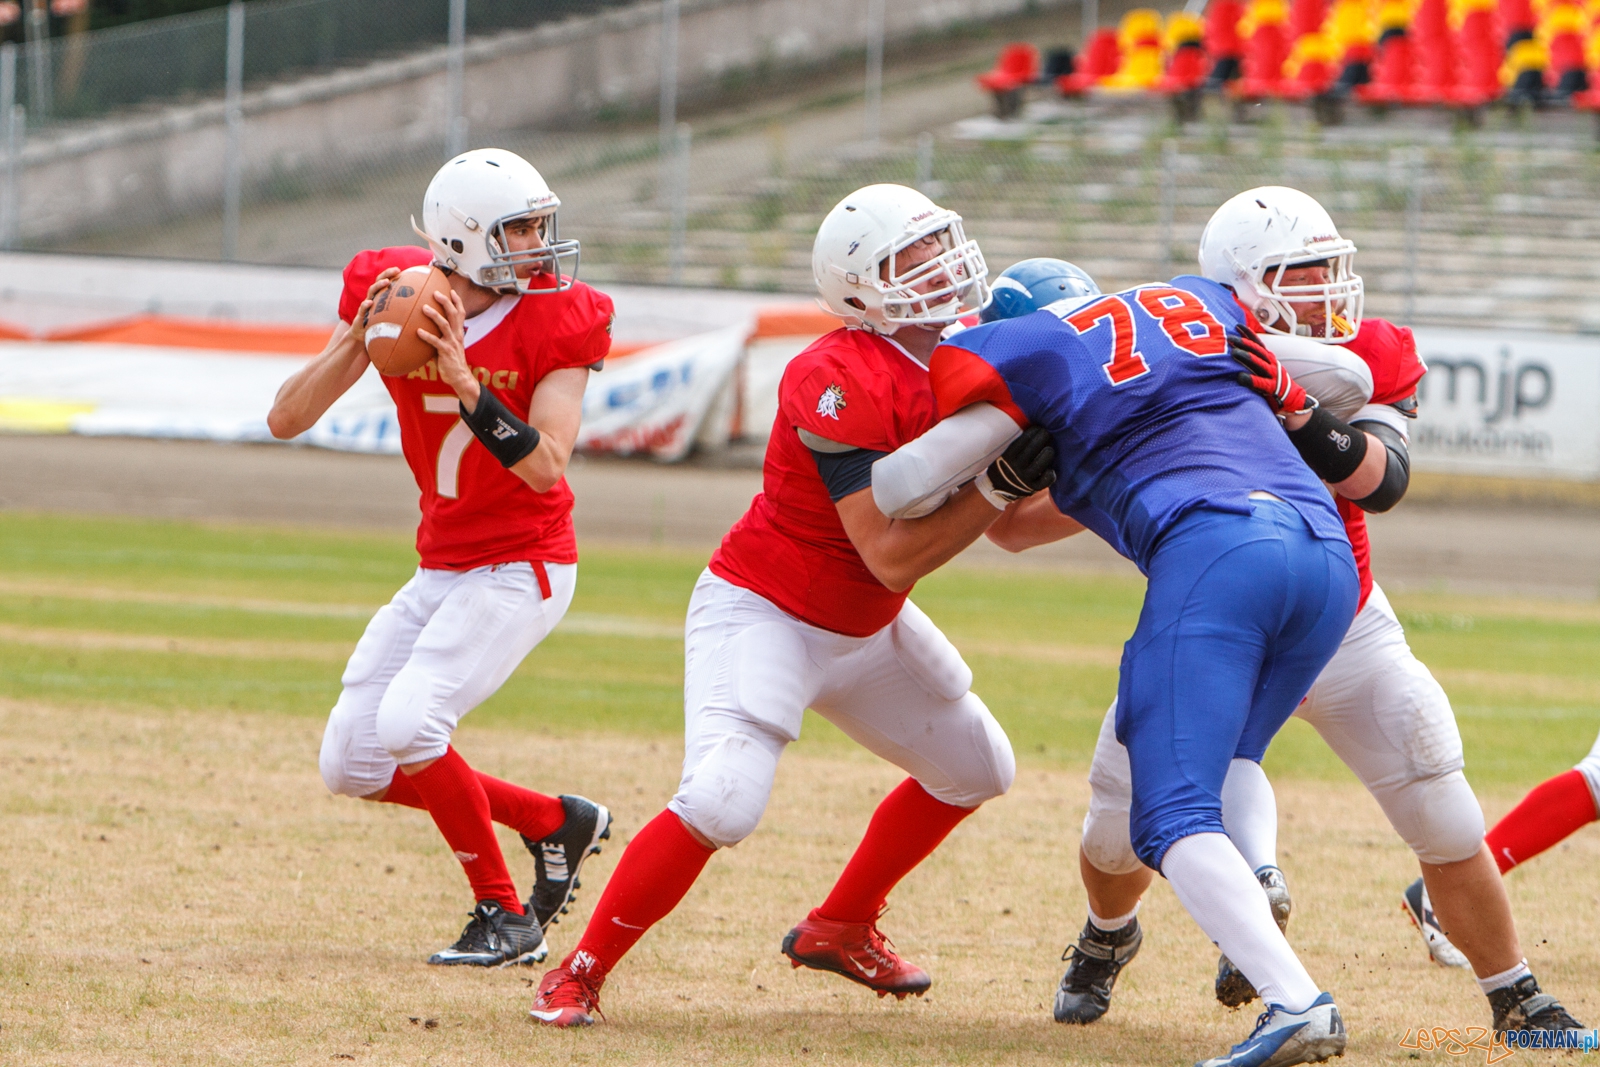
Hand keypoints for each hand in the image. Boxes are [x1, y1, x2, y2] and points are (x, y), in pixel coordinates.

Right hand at [355, 268, 400, 335]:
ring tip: (386, 282)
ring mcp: (366, 305)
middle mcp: (373, 298)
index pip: (384, 281)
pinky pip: (362, 308)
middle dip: (386, 274)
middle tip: (396, 270)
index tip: (400, 270)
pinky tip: (370, 302)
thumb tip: (418, 309)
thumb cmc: (379, 325)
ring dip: (379, 286)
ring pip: (371, 291)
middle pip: (378, 282)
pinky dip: (366, 304)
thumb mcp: (390, 317)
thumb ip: (400, 311)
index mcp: (379, 297)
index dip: (390, 274)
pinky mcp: (360, 315)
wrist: (361, 335)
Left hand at [419, 286, 476, 406]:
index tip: (451, 290)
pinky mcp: (445, 352)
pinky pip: (435, 342)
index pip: (461, 313)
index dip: (457, 301)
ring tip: (424, 308)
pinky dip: (426, 336)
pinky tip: (417, 331)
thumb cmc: (451, 362)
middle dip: (446, 301)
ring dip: (434, 315)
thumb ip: (439, 337)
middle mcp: (457, 335)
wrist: (460, 377)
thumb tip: (423, 330)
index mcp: (459, 332)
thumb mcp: (448, 346)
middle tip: (435, 292)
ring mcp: (452, 343)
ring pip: (445, 325)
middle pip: (454, 314)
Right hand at [977, 425, 1056, 506]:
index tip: (1038, 427)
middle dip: (1043, 437)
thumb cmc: (1005, 464)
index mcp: (1007, 457)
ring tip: (1049, 448)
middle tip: (1046, 433)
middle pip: (1034, 448)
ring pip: (1042, 462)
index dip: (1033, 431)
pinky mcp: (1033, 488)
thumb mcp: (1003, 454)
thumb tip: (1032, 425)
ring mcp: (1024, 478)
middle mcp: (1015, 467)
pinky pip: (1047, 479)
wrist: (998, 488)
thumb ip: (1016, 444)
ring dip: (1048, 452)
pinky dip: (1050, 473)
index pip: (1023, 440)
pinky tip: (1050, 468)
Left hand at [1231, 325, 1314, 416]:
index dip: (1248, 334)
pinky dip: (1251, 379)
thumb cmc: (1274, 384)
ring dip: (1246, 357)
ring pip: (1259, 363)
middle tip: (1231, 338)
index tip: (1237, 326)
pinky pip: (1260, 383)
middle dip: (1244, 343)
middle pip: (1256, 350)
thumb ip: (1255, 360)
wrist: (1293, 400)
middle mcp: (1271, 364)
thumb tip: (1238, 350)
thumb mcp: (1265, 368)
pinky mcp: (1272, 388)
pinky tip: (1241, 377)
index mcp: (1269, 358)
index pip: (1258, 343)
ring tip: (1234, 352)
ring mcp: (1272, 375)